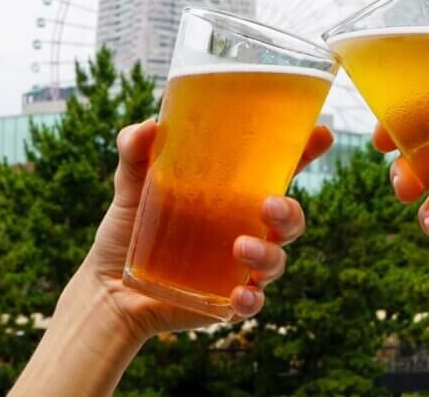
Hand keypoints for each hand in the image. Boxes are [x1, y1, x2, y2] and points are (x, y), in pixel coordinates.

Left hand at [86, 119, 332, 339]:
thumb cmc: (128, 229)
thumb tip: (146, 127)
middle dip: (290, 211)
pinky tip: (239, 295)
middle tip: (269, 204)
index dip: (304, 152)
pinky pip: (253, 302)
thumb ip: (135, 152)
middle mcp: (244, 227)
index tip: (321, 134)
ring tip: (241, 247)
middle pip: (289, 218)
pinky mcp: (227, 300)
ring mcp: (239, 266)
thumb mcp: (130, 185)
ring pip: (277, 260)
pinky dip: (252, 299)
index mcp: (232, 194)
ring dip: (269, 254)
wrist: (106, 288)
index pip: (277, 170)